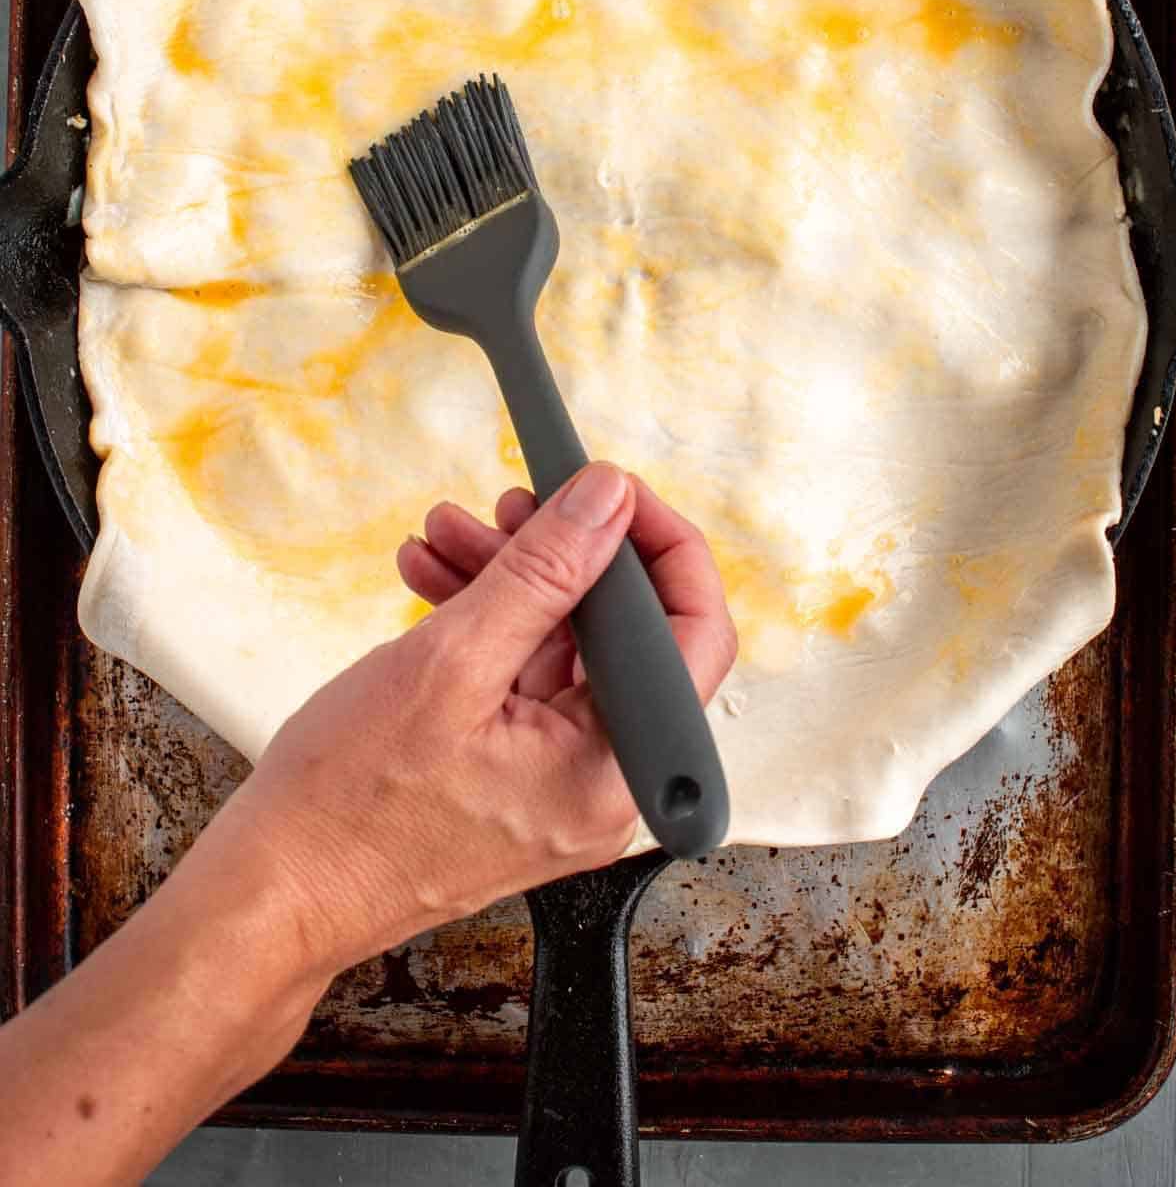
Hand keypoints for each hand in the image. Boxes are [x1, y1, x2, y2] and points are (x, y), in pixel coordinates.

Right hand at [191, 462, 735, 988]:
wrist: (275, 892)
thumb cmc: (347, 806)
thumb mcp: (450, 662)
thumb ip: (543, 572)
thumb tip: (609, 500)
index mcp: (612, 771)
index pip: (692, 633)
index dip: (657, 544)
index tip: (604, 490)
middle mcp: (605, 787)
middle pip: (625, 636)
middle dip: (562, 554)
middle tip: (508, 504)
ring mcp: (560, 786)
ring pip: (566, 651)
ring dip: (510, 582)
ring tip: (445, 534)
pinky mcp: (518, 781)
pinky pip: (526, 683)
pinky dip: (487, 628)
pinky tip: (434, 580)